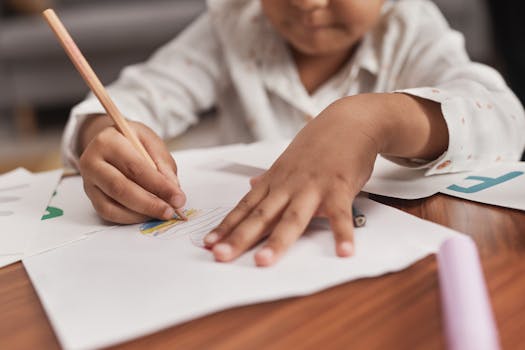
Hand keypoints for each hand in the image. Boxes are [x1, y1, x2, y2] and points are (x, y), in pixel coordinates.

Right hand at [78, 115, 185, 223]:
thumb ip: (163, 164)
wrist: (109, 143)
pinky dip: (130, 218)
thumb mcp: (151, 142)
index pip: (135, 167)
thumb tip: (173, 190)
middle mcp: (92, 162)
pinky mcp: (91, 197)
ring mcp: (88, 181)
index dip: (159, 185)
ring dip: (141, 214)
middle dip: (150, 204)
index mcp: (107, 142)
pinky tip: (146, 215)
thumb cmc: (132, 141)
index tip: (178, 198)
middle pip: (120, 189)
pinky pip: (109, 214)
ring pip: (112, 206)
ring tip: (161, 213)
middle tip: (170, 211)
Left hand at [204, 97, 381, 266]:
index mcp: (276, 181)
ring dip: (278, 240)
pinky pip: (340, 215)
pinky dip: (342, 234)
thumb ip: (270, 179)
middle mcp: (289, 185)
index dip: (226, 226)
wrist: (349, 120)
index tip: (208, 244)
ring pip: (293, 217)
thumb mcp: (288, 161)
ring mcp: (313, 186)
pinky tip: (343, 253)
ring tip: (263, 261)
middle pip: (261, 215)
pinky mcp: (339, 188)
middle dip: (239, 237)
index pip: (245, 207)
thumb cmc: (319, 143)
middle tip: (220, 256)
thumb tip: (251, 186)